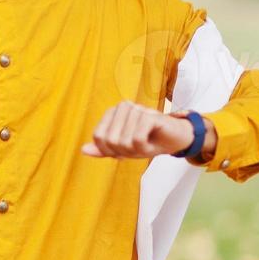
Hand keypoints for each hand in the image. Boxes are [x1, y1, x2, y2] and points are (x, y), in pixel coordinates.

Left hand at [81, 101, 213, 158]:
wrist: (175, 140)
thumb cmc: (149, 141)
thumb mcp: (123, 149)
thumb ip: (104, 149)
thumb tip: (83, 150)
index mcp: (113, 112)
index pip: (99, 137)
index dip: (111, 150)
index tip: (125, 149)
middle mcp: (123, 107)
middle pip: (111, 141)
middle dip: (125, 152)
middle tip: (139, 146)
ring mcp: (136, 109)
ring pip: (124, 142)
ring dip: (137, 150)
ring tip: (147, 142)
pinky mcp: (149, 116)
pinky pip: (137, 140)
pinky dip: (145, 148)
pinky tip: (152, 141)